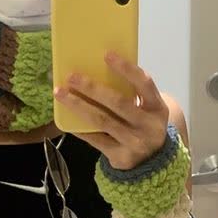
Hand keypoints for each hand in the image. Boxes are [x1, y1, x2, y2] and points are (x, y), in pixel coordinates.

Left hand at [53, 52, 169, 170]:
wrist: (153, 162)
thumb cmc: (143, 125)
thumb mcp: (147, 110)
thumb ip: (131, 93)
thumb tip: (96, 70)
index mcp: (157, 107)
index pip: (144, 84)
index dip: (126, 69)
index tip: (106, 55)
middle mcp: (149, 125)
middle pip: (118, 103)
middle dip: (92, 88)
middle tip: (72, 76)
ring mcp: (135, 142)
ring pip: (102, 120)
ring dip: (78, 105)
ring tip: (61, 93)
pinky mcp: (121, 156)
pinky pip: (95, 139)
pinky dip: (79, 128)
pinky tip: (66, 118)